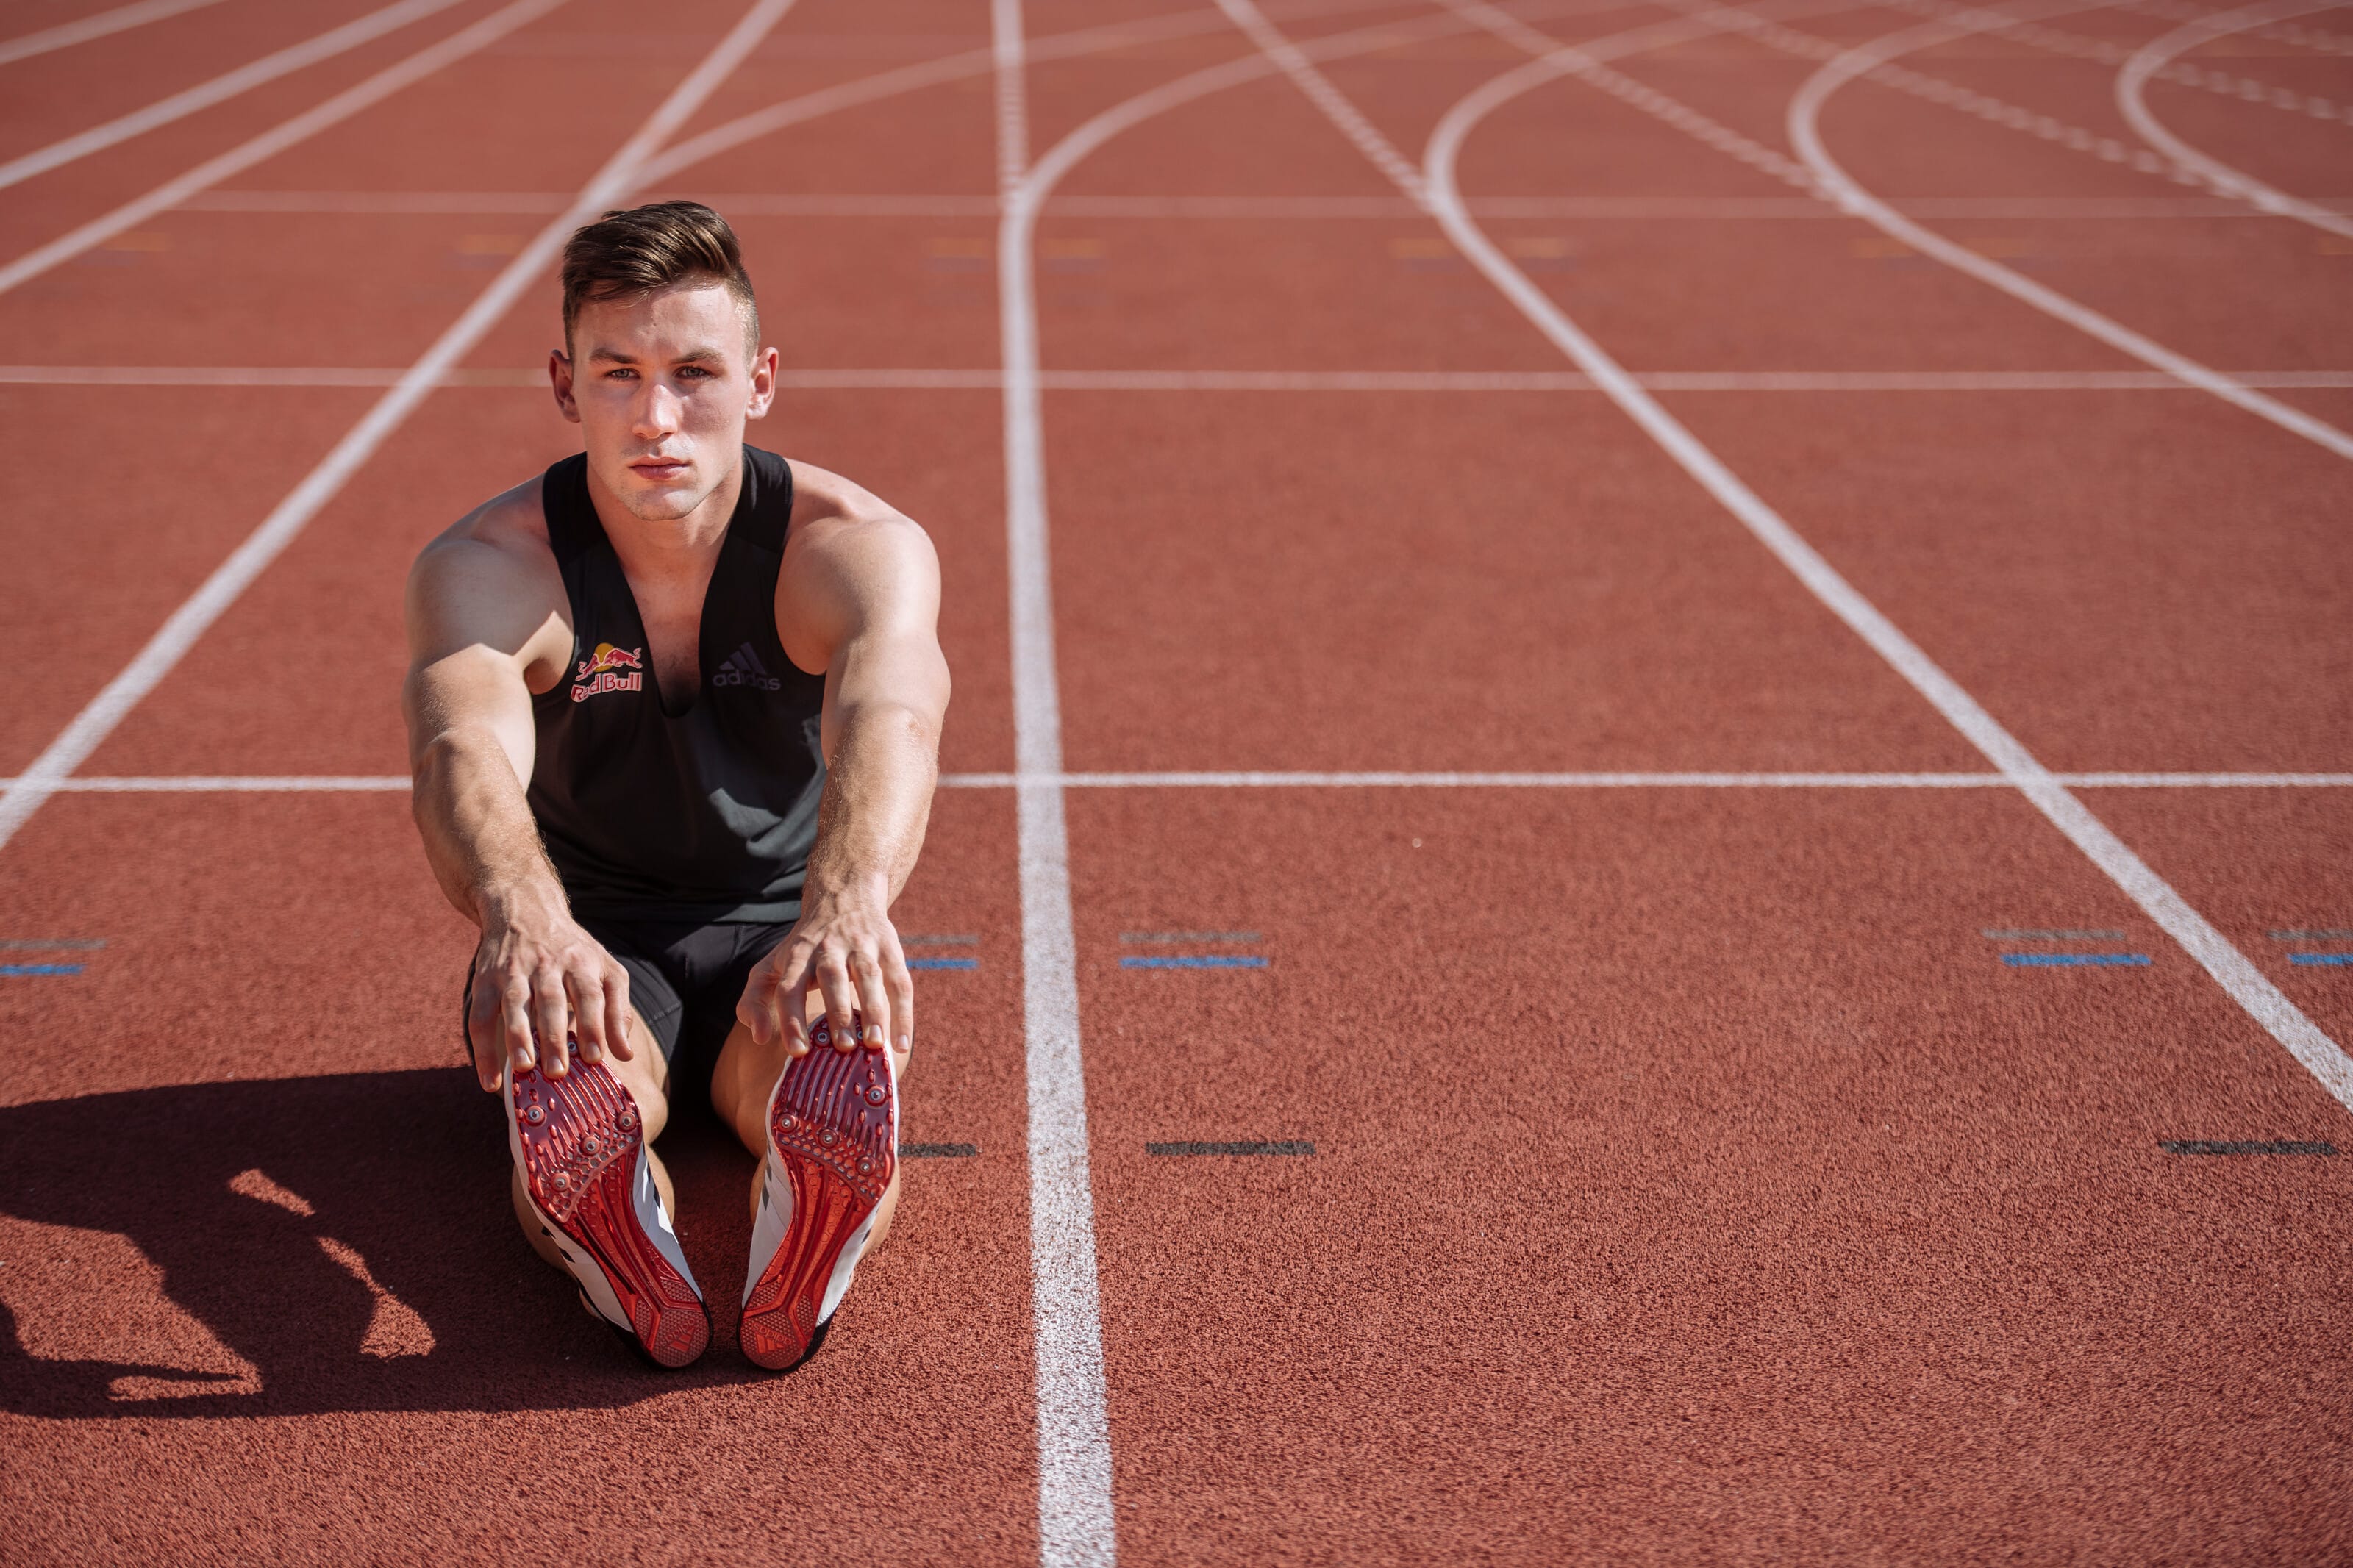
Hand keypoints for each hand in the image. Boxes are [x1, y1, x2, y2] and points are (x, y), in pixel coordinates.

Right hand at [464, 886, 632, 1091]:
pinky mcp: (485, 980)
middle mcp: (547, 965)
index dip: (593, 1025)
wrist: (525, 909)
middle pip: (551, 1001)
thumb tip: (627, 1054)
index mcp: (581, 962)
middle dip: (554, 1037)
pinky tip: (490, 1080)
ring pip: (514, 1004)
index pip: (590, 994)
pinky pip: (480, 1017)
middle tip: (558, 1072)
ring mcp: (514, 971)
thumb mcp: (605, 969)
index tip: (596, 1058)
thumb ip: (618, 1010)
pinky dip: (482, 1050)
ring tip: (523, 1068)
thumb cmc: (573, 951)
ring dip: (517, 1037)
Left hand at [736, 883, 911, 1056]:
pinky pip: (899, 981)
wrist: (844, 896)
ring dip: (874, 1010)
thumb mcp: (771, 965)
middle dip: (838, 1012)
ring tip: (875, 1044)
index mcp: (797, 956)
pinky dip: (903, 1013)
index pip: (789, 987)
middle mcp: (828, 948)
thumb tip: (759, 1038)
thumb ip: (753, 1001)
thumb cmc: (804, 946)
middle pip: (831, 977)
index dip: (791, 1019)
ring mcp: (862, 945)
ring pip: (869, 976)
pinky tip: (902, 1043)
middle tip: (844, 1047)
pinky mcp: (889, 947)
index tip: (798, 1051)